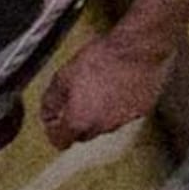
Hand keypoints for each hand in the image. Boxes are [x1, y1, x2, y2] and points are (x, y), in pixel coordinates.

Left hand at [39, 35, 170, 149]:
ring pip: (104, 125)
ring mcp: (123, 121)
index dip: (53, 130)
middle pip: (82, 135)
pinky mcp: (140, 111)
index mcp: (79, 120)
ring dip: (97, 114)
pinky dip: (117, 106)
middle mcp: (102, 127)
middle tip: (74, 101)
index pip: (60, 141)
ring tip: (97, 89)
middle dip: (75, 122)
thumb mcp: (63, 76)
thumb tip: (48, 112)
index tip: (54, 120)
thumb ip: (52, 100)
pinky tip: (116, 87)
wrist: (135, 49)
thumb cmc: (100, 59)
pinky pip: (123, 114)